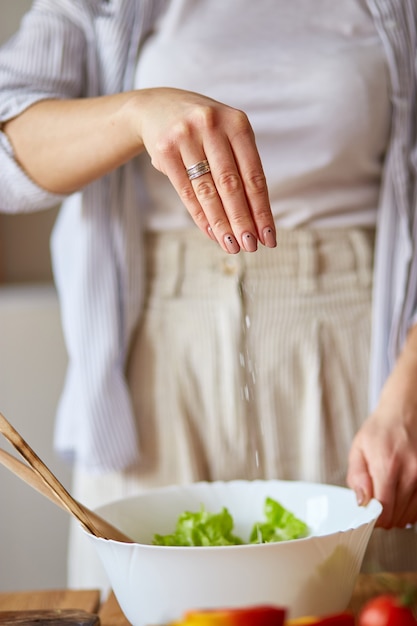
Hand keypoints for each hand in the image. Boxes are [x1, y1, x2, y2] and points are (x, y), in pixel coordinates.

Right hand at [135, 87, 275, 253]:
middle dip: (243, 221)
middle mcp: (212, 126)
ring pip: (208, 191)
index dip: (262, 209)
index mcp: (237, 123)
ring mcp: (186, 137)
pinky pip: (186, 191)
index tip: (269, 236)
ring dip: (222, 224)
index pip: (254, 175)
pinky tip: (212, 232)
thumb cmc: (203, 129)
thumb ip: (241, 168)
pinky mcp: (165, 151)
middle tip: (251, 247)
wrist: (157, 107)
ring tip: (232, 246)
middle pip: (232, 185)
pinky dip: (200, 216)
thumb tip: (256, 219)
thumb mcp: (227, 135)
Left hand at [346, 325, 416, 527]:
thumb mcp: (359, 448)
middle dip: (385, 517)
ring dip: (399, 514)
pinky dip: (412, 509)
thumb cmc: (381, 429)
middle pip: (398, 517)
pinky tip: (403, 496)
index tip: (369, 514)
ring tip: (390, 497)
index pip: (384, 510)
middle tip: (377, 504)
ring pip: (412, 516)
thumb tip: (361, 503)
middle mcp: (411, 472)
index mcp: (387, 464)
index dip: (374, 519)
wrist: (406, 411)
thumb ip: (357, 477)